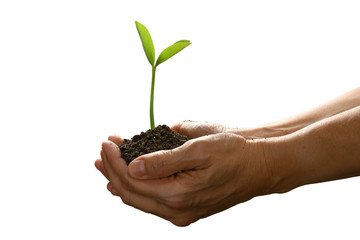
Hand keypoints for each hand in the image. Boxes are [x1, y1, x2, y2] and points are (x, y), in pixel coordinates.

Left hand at [96, 132, 272, 225]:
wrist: (261, 165)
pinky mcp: (187, 208)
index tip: (108, 141)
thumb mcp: (200, 149)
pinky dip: (137, 188)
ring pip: (141, 199)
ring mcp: (182, 213)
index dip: (116, 161)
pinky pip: (153, 201)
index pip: (133, 181)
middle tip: (103, 149)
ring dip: (121, 179)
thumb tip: (133, 167)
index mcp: (179, 196)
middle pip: (132, 193)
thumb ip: (164, 161)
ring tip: (107, 163)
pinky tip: (127, 180)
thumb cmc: (235, 152)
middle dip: (113, 170)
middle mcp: (177, 211)